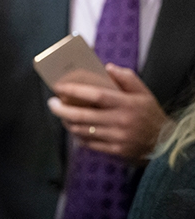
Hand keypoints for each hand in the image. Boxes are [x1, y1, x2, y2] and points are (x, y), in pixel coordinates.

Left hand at [47, 63, 168, 161]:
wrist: (165, 143)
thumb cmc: (150, 114)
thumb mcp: (144, 93)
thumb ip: (126, 78)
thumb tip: (107, 67)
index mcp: (127, 104)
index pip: (96, 95)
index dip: (74, 91)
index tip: (59, 87)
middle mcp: (121, 121)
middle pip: (82, 115)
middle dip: (61, 109)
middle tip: (52, 103)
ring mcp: (117, 138)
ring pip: (82, 130)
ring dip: (67, 122)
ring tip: (62, 114)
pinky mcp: (115, 151)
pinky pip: (90, 143)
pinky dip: (79, 136)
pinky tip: (75, 129)